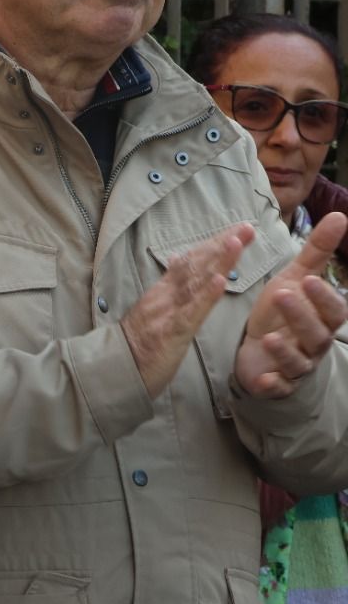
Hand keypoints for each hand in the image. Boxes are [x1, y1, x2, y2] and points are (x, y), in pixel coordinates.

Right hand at [121, 224, 250, 396]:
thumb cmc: (138, 342)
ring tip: (236, 243)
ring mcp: (168, 311)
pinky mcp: (172, 332)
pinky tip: (221, 281)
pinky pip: (191, 312)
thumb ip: (168, 285)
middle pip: (197, 265)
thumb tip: (177, 258)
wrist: (117, 367)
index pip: (192, 261)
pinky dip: (206, 295)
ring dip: (217, 262)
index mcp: (164, 290)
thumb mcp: (152, 308)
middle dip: (223, 244)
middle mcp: (166, 295)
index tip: (238, 229)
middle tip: (247, 227)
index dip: (215, 243)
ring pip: (196, 282)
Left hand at [235, 211, 347, 397]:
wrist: (263, 349)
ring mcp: (297, 364)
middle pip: (317, 333)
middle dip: (302, 317)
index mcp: (321, 317)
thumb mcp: (295, 279)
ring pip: (297, 360)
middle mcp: (314, 342)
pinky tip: (263, 380)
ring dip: (285, 350)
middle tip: (283, 295)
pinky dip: (272, 384)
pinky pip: (278, 387)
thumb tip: (340, 216)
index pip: (332, 310)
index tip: (307, 279)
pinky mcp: (277, 383)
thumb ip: (317, 252)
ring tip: (270, 336)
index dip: (322, 296)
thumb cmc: (285, 311)